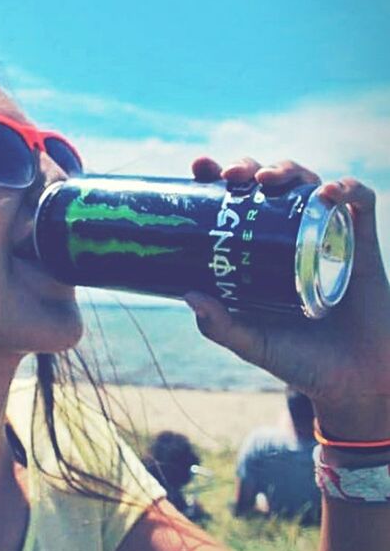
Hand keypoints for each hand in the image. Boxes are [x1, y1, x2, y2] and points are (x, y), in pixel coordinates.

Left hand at [185, 156, 389, 440]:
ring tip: (268, 178)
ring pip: (309, 182)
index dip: (218, 176)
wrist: (352, 383)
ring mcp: (327, 236)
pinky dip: (347, 189)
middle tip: (231, 175)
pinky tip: (328, 192)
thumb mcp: (252, 342)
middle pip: (270, 182)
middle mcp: (291, 236)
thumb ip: (221, 326)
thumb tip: (188, 295)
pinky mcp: (362, 245)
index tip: (199, 168)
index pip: (237, 199)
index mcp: (260, 249)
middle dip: (249, 166)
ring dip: (287, 169)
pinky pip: (361, 204)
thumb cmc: (299, 361)